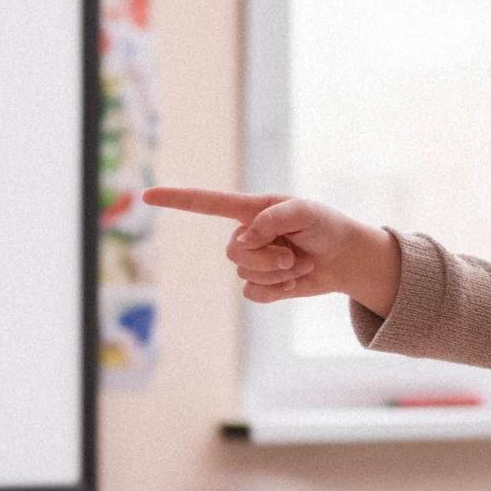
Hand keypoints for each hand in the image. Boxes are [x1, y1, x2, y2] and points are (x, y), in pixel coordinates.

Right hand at [143, 187, 402, 314]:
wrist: (344, 259)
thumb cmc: (325, 226)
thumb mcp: (306, 211)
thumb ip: (274, 218)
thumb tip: (244, 239)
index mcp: (250, 210)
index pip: (205, 204)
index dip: (176, 199)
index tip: (147, 196)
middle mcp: (246, 235)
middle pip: (232, 251)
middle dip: (268, 256)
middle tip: (296, 252)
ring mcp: (252, 262)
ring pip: (245, 274)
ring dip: (279, 272)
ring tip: (300, 262)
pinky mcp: (261, 285)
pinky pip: (254, 294)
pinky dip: (278, 290)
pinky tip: (294, 281)